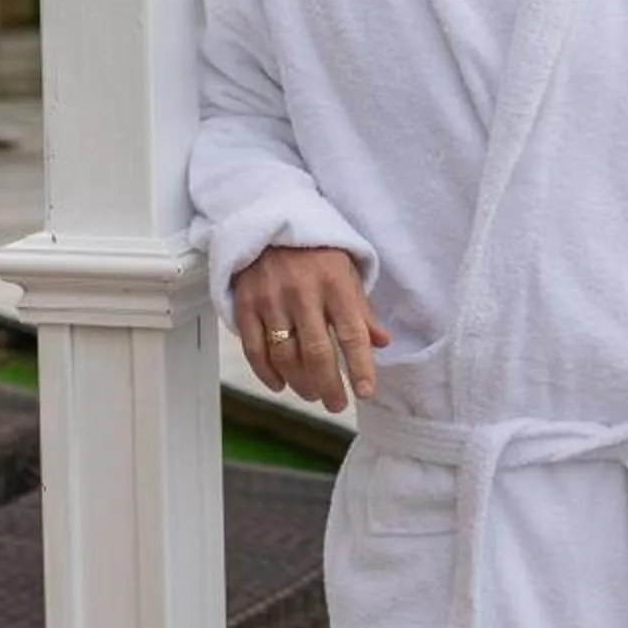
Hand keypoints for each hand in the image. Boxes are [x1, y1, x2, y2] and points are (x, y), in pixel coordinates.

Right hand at [231, 245, 387, 412]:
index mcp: (335, 283)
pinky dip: (267, 373)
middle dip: (329, 386)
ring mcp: (271, 300)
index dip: (360, 368)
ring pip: (285, 356)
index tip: (366, 394)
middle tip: (337, 404)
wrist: (269, 222)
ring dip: (300, 383)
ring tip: (313, 394)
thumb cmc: (316, 252)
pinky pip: (255, 349)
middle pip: (316, 353)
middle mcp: (302, 293)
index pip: (352, 334)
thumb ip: (362, 310)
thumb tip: (382, 343)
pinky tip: (280, 384)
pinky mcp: (245, 305)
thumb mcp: (347, 272)